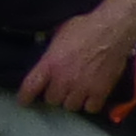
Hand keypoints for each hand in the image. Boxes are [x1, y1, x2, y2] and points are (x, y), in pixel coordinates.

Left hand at [18, 15, 135, 113]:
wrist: (112, 31)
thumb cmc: (85, 28)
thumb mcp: (59, 35)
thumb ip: (51, 52)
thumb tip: (47, 57)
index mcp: (50, 64)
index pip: (30, 87)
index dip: (25, 96)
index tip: (23, 101)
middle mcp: (64, 80)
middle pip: (52, 100)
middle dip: (53, 94)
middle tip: (59, 87)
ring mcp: (82, 88)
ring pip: (70, 106)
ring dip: (70, 100)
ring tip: (74, 91)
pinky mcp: (100, 92)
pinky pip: (90, 108)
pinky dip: (89, 104)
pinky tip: (90, 96)